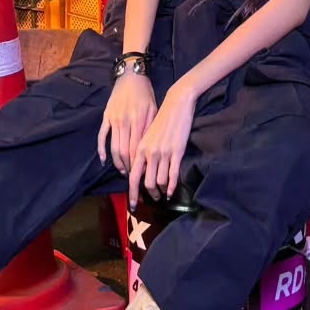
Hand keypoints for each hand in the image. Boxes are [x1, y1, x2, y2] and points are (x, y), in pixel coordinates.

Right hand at [97, 71, 155, 173]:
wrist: (131, 75)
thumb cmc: (145, 93)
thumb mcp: (154, 108)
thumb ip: (151, 127)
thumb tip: (150, 147)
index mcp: (139, 120)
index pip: (137, 149)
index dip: (138, 164)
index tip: (141, 173)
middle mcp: (125, 122)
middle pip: (125, 151)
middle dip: (128, 166)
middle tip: (132, 176)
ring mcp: (114, 119)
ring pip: (114, 147)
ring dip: (117, 162)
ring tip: (123, 170)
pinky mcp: (106, 116)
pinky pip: (102, 136)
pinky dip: (101, 150)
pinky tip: (104, 160)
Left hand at [128, 80, 195, 205]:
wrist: (176, 104)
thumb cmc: (161, 119)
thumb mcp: (147, 135)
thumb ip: (142, 152)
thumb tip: (139, 172)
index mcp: (140, 148)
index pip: (132, 176)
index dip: (133, 193)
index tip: (133, 205)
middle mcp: (150, 152)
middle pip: (146, 183)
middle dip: (150, 195)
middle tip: (153, 199)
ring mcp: (164, 153)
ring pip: (160, 181)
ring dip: (161, 191)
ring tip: (163, 194)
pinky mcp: (177, 152)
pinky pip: (173, 175)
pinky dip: (171, 186)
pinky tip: (171, 191)